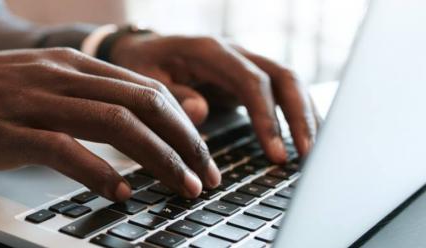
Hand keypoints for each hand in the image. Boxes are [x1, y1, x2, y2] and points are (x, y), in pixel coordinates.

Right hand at [0, 48, 219, 200]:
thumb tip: (129, 123)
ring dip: (158, 158)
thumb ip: (80, 96)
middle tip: (205, 175)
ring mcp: (34, 101)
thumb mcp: (36, 82)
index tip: (201, 154)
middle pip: (144, 102)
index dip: (184, 123)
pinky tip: (119, 193)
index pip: (147, 88)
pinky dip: (101, 174)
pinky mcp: (10, 130)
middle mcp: (59, 76)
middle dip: (185, 142)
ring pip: (116, 124)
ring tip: (179, 187)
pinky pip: (67, 150)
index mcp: (70, 65)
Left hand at [110, 34, 319, 162]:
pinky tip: (307, 140)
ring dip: (307, 116)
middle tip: (309, 154)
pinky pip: (282, 93)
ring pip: (290, 83)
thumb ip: (172, 96)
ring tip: (315, 153)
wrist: (143, 48)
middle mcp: (236, 53)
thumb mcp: (146, 80)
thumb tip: (201, 112)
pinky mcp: (249, 79)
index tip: (276, 152)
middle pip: (284, 78)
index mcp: (210, 51)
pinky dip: (298, 115)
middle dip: (300, 117)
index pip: (252, 82)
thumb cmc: (142, 64)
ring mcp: (246, 64)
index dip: (267, 117)